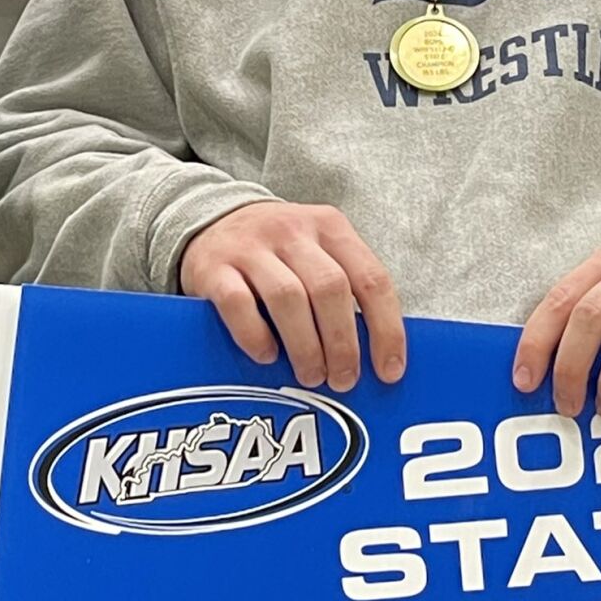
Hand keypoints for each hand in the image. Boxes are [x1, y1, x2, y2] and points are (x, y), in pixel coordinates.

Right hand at [179, 201, 405, 388]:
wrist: (211, 220)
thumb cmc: (279, 251)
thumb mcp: (318, 252)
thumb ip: (344, 288)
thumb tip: (375, 354)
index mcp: (330, 227)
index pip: (372, 278)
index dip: (386, 328)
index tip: (389, 371)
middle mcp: (293, 231)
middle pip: (330, 289)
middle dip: (343, 343)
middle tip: (343, 380)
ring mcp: (251, 247)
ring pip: (288, 298)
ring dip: (305, 346)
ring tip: (311, 377)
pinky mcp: (214, 268)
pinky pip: (238, 303)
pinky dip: (256, 336)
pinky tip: (267, 356)